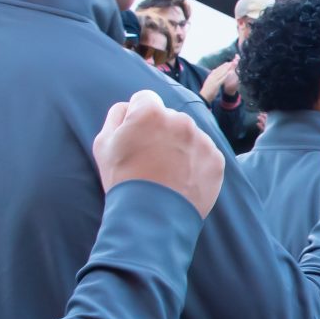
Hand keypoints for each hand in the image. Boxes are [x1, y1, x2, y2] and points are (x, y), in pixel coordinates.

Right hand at [93, 89, 224, 217]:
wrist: (151, 219)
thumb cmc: (123, 180)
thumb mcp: (103, 145)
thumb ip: (116, 116)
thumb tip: (129, 107)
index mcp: (151, 113)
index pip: (145, 99)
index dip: (137, 116)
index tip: (136, 135)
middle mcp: (180, 120)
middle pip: (170, 117)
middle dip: (161, 131)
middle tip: (151, 158)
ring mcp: (202, 140)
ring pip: (189, 135)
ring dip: (180, 146)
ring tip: (167, 172)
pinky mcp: (216, 160)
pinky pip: (204, 153)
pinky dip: (196, 163)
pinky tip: (182, 180)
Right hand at [199, 59, 238, 103]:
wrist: (204, 96)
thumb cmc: (206, 91)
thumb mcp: (208, 83)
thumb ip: (211, 78)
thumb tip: (213, 73)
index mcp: (210, 77)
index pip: (216, 70)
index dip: (221, 66)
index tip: (226, 63)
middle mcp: (211, 77)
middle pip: (219, 70)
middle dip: (224, 66)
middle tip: (230, 62)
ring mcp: (214, 81)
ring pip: (221, 73)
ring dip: (226, 69)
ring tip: (230, 65)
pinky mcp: (216, 84)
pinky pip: (222, 79)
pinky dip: (226, 75)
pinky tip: (230, 73)